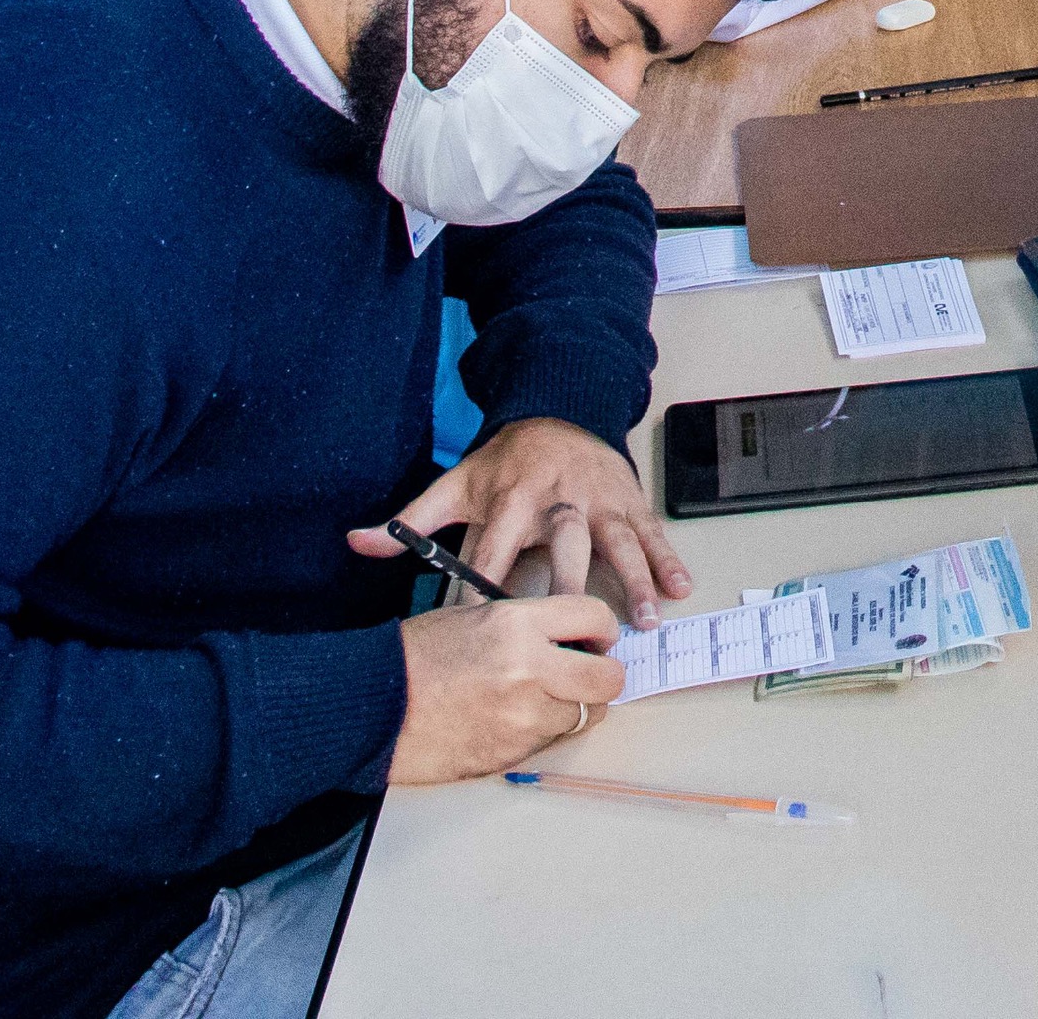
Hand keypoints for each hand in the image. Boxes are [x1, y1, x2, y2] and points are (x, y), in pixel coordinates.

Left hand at [354, 416, 690, 625]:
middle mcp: (559, 497)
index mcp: (511, 497)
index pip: (495, 547)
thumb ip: (409, 521)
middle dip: (573, 581)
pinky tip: (682, 587)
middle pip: (565, 542)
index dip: (488, 584)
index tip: (487, 626)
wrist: (558, 409)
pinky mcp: (628, 499)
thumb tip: (356, 541)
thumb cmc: (504, 463)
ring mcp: (599, 499)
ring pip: (619, 539)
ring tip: (647, 619)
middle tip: (581, 627)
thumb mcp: (455, 484)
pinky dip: (668, 558)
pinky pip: (650, 530)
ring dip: (636, 578)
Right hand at [385, 592, 624, 783]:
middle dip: (604, 676)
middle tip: (588, 674)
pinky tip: (511, 719)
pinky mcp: (511, 754)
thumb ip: (528, 626)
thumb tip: (570, 639)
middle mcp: (529, 670)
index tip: (599, 637)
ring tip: (538, 698)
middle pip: (608, 679)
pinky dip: (541, 732)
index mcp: (518, 626)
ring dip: (571, 708)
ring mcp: (522, 718)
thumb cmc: (415, 657)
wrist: (371, 707)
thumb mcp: (476, 617)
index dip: (604, 628)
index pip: (595, 616)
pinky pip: (548, 742)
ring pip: (583, 716)